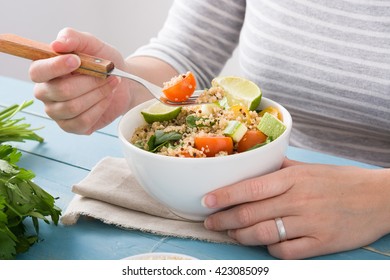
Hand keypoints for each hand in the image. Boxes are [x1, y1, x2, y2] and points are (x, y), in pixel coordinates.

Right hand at [29, 28, 130, 133]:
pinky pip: (82, 121)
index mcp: (45, 70)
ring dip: (97, 94)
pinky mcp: (71, 126)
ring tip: (110, 85)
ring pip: (72, 107)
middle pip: (60, 91)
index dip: (56, 67)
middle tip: (107, 74)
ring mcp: (57, 112)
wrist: (125, 83)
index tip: (77, 60)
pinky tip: (107, 99)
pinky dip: (99, 108)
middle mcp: (46, 92)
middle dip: (89, 82)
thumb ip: (74, 38)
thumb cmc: (105, 63)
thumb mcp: (93, 44)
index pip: (38, 71)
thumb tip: (56, 44)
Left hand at [203, 158, 389, 258]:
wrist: (380, 198)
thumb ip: (280, 169)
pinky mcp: (321, 243)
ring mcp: (310, 223)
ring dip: (241, 236)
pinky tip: (264, 244)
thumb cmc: (342, 181)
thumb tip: (254, 168)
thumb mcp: (309, 168)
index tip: (206, 201)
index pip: (250, 188)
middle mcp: (298, 200)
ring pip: (263, 234)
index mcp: (293, 179)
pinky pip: (286, 251)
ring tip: (231, 233)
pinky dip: (270, 249)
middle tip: (210, 223)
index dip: (224, 196)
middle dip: (224, 220)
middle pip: (251, 213)